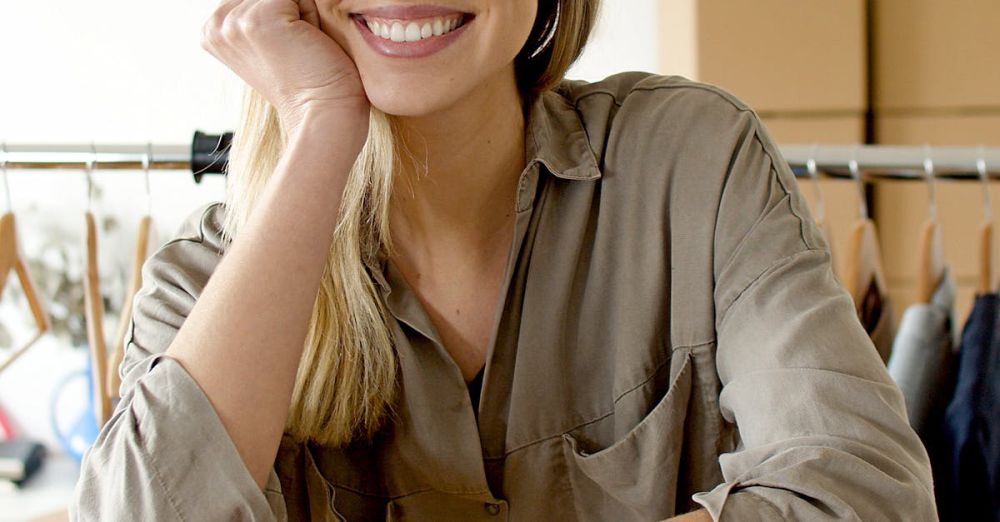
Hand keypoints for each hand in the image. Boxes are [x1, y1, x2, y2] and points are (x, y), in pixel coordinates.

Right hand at [201, 0, 368, 136]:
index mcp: (212, 31)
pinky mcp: (260, 19)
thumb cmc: (309, 82)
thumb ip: (262, 11)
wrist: (322, 112)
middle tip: (296, 51)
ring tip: (302, 49)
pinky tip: (307, 45)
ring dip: (303, 12)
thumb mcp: (273, 40)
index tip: (285, 51)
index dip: (281, 17)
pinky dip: (312, 14)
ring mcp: (234, 23)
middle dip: (290, 10)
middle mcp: (216, 25)